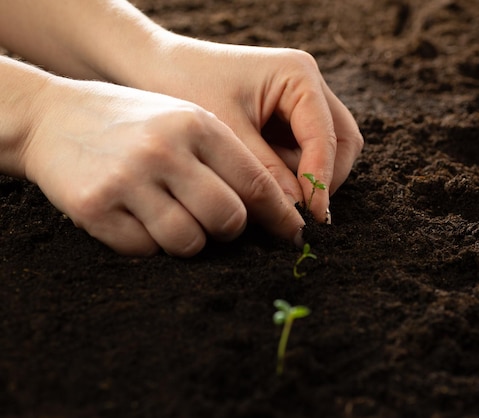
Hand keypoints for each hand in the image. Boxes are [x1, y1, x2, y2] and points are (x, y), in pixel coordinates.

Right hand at [22, 76, 304, 255]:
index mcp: (197, 125)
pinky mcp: (96, 208)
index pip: (255, 183)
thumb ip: (226, 158)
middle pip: (228, 219)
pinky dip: (149, 243)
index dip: (280, 217)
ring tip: (171, 216)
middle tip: (217, 223)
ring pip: (189, 242)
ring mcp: (128, 179)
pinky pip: (145, 250)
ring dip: (189, 240)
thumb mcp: (184, 120)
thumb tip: (275, 211)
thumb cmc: (135, 124)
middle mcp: (165, 150)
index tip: (292, 236)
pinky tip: (136, 217)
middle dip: (230, 230)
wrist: (52, 116)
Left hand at [130, 36, 362, 221]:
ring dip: (310, 178)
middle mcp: (308, 86)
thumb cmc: (187, 86)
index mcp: (299, 76)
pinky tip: (265, 186)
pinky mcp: (287, 119)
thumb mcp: (228, 132)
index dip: (321, 180)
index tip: (310, 217)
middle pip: (343, 142)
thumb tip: (295, 215)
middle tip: (302, 212)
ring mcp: (300, 102)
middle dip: (326, 179)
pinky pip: (304, 153)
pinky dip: (292, 174)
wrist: (157, 68)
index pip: (327, 137)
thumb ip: (265, 173)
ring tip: (276, 199)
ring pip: (328, 150)